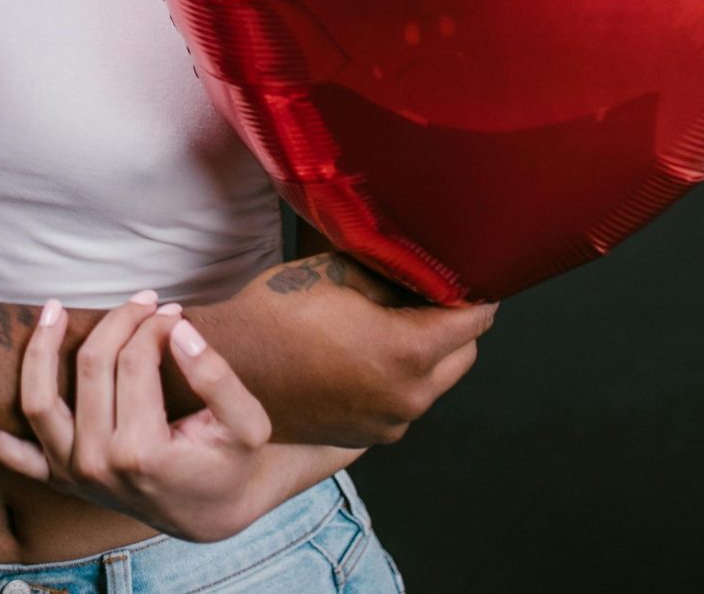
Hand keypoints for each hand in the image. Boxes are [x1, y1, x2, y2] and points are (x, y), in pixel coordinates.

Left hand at [0, 290, 349, 542]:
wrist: (210, 512)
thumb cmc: (230, 462)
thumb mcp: (247, 424)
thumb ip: (219, 377)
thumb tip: (180, 329)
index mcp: (143, 451)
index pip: (137, 362)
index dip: (156, 326)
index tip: (176, 312)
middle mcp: (97, 463)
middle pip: (92, 366)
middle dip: (119, 322)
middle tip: (146, 300)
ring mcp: (71, 473)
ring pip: (38, 401)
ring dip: (40, 350)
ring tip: (53, 308)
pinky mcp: (58, 479)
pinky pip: (14, 460)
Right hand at [195, 252, 496, 446]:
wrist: (227, 367)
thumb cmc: (276, 313)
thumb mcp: (341, 271)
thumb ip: (396, 270)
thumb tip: (428, 266)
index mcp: (408, 353)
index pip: (476, 318)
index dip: (473, 288)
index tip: (465, 270)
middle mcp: (409, 397)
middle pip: (465, 353)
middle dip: (454, 322)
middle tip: (425, 292)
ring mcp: (390, 423)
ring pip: (436, 380)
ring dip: (428, 352)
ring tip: (389, 321)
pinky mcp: (369, 436)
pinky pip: (406, 400)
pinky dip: (400, 377)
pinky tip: (365, 351)